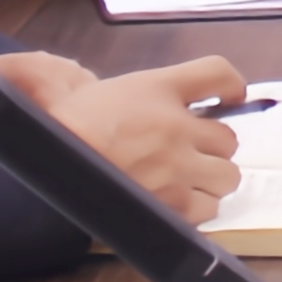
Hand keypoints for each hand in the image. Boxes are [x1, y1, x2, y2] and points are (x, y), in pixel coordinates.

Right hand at [0, 48, 248, 217]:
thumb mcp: (91, 85)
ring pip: (227, 176)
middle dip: (211, 147)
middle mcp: (176, 126)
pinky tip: (176, 200)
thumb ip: (118, 82)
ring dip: (211, 179)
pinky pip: (209, 208)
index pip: (218, 72)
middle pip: (229, 138)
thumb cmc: (68, 122)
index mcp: (159, 88)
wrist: (49, 158)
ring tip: (186, 179)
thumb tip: (133, 86)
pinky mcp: (172, 204)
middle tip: (191, 151)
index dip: (232, 86)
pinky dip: (198, 207)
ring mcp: (178, 167)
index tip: (232, 96)